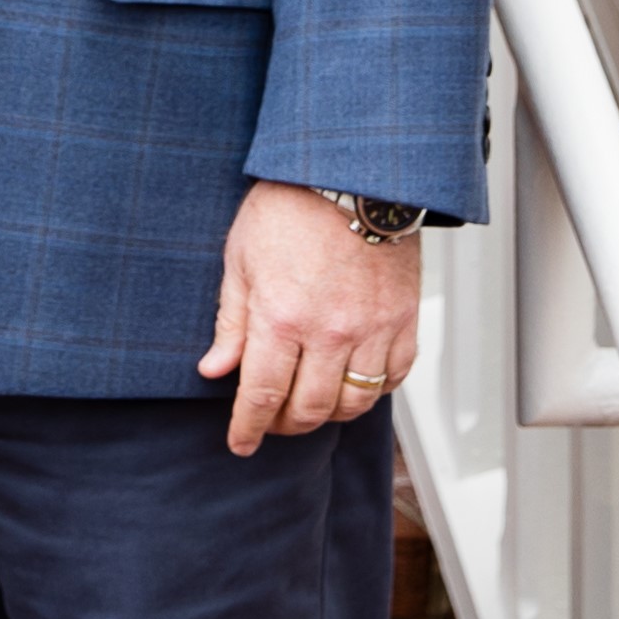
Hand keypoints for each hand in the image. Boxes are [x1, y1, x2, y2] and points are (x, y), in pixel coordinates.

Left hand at [197, 180, 423, 453]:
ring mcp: (373, 329)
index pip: (261, 395)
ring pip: (354, 402)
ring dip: (328, 415)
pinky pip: (393, 377)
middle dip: (285, 425)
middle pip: (310, 409)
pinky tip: (352, 384)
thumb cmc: (291, 207)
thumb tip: (214, 369)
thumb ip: (231, 322)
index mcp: (281, 317)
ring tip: (309, 407)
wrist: (351, 175)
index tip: (240, 443)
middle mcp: (330, 332)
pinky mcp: (403, 321)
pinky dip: (372, 391)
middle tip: (271, 422)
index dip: (248, 427)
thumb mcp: (240, 260)